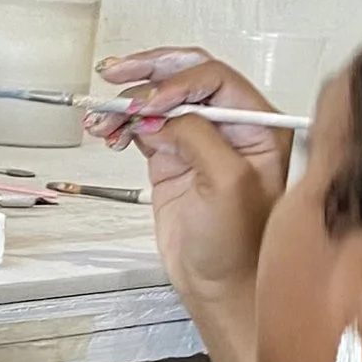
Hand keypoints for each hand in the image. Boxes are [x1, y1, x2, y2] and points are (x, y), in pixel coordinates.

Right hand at [90, 48, 290, 327]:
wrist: (218, 286)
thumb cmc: (239, 247)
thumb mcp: (229, 184)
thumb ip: (199, 137)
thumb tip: (163, 112)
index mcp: (258, 125)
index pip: (214, 78)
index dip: (177, 83)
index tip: (149, 105)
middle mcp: (230, 126)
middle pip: (185, 77)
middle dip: (148, 75)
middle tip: (115, 77)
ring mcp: (198, 141)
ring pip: (158, 101)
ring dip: (127, 103)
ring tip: (103, 118)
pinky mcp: (172, 158)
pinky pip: (143, 126)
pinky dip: (122, 124)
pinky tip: (109, 132)